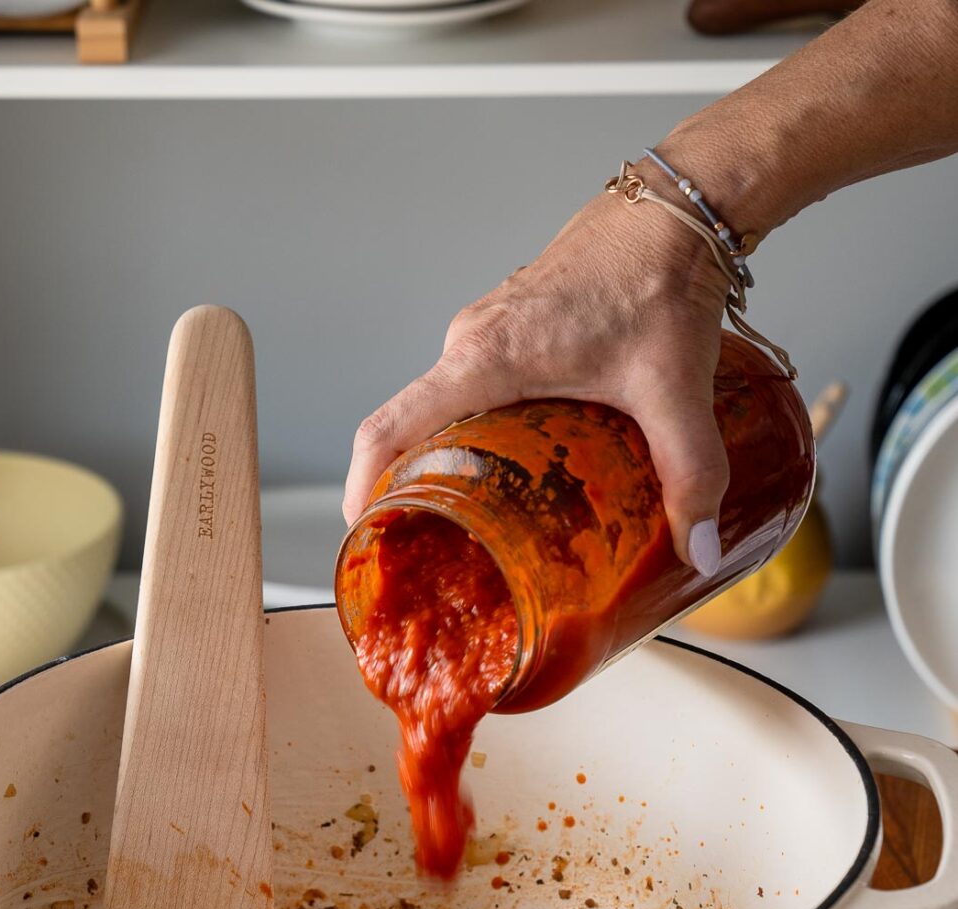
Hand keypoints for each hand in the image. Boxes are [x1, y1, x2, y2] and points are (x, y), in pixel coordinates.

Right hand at [342, 187, 731, 572]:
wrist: (680, 204)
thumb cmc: (661, 275)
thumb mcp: (676, 389)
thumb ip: (690, 474)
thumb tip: (699, 549)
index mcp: (486, 357)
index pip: (390, 426)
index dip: (365, 487)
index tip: (364, 536)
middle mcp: (471, 341)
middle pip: (410, 427)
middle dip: (409, 490)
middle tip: (430, 549)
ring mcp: (486, 329)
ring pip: (441, 405)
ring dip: (445, 458)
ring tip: (471, 520)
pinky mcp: (510, 325)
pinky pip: (469, 385)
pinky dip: (474, 428)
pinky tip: (513, 465)